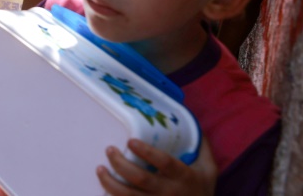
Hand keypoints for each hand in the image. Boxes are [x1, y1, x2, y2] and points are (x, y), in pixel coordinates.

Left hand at [98, 137, 216, 194]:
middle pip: (141, 179)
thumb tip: (190, 120)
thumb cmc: (203, 189)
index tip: (130, 141)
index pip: (164, 163)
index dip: (147, 152)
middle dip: (121, 164)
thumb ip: (201, 145)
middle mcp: (170, 192)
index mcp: (184, 176)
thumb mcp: (209, 168)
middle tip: (109, 150)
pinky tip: (104, 189)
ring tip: (100, 169)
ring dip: (111, 183)